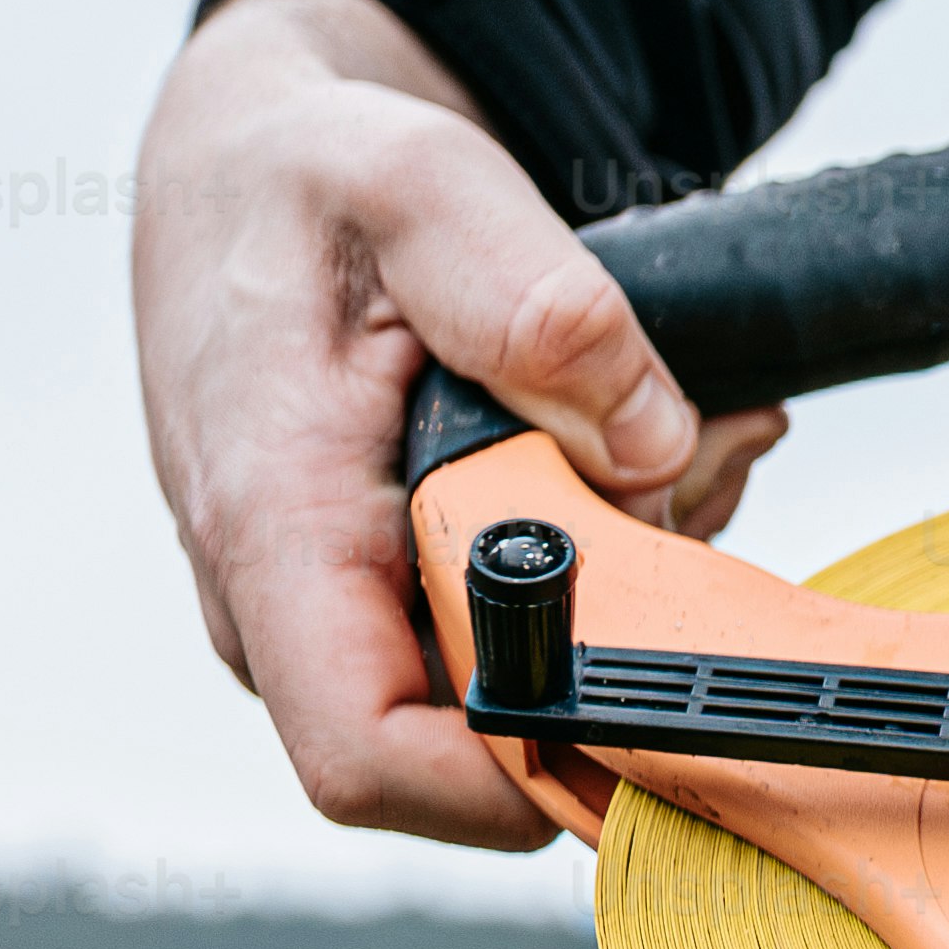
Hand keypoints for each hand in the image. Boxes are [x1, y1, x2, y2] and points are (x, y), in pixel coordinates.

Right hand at [127, 0, 783, 843]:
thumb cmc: (300, 176)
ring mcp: (343, 603)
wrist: (249, 167)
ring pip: (523, 685)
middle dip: (620, 647)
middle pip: (478, 744)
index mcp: (273, 524)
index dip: (507, 781)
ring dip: (634, 588)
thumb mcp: (414, 181)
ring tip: (672, 432)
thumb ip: (536, 304)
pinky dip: (612, 557)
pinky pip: (525, 629)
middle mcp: (292, 599)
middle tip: (699, 476)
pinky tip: (634, 448)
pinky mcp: (393, 585)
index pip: (365, 756)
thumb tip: (645, 439)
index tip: (633, 709)